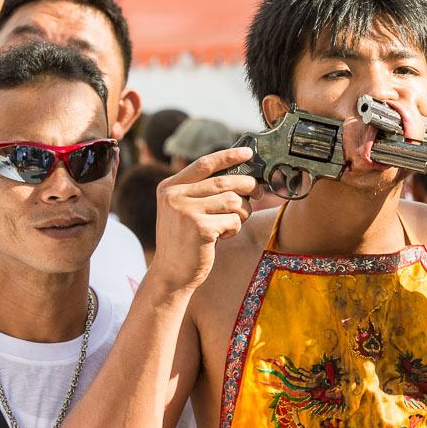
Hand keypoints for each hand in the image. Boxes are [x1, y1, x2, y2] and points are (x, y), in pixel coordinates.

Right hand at [151, 147, 258, 291]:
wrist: (171, 274)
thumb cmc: (185, 240)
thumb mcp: (184, 210)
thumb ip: (202, 191)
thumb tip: (242, 176)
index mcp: (170, 187)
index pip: (204, 164)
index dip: (228, 156)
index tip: (248, 152)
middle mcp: (174, 196)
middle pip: (225, 182)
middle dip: (247, 187)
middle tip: (257, 194)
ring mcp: (186, 211)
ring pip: (233, 201)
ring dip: (241, 213)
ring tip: (232, 223)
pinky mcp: (200, 228)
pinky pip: (233, 220)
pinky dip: (234, 229)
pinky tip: (223, 237)